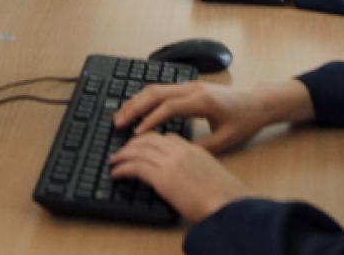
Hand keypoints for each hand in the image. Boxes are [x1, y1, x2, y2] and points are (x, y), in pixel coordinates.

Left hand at [109, 133, 247, 223]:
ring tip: (114, 161)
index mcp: (193, 149)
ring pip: (138, 150)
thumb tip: (185, 176)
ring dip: (123, 154)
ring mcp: (170, 163)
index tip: (141, 145)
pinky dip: (122, 168)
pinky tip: (116, 173)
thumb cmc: (225, 197)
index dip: (149, 139)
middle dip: (132, 143)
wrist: (229, 205)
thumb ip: (196, 168)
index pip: (166, 137)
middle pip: (149, 139)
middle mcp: (180, 152)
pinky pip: (135, 167)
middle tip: (122, 151)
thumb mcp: (210, 174)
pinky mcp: (162, 178)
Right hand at [112, 79, 312, 153]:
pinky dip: (145, 98)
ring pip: (156, 88)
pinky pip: (162, 89)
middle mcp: (193, 89)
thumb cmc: (244, 121)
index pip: (169, 107)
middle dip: (135, 107)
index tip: (136, 134)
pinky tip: (136, 108)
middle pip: (156, 92)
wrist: (257, 102)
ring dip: (136, 101)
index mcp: (202, 101)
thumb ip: (200, 147)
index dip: (151, 120)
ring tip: (121, 116)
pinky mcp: (189, 87)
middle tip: (118, 123)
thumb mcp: (225, 140)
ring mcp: (190, 85)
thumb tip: (176, 154)